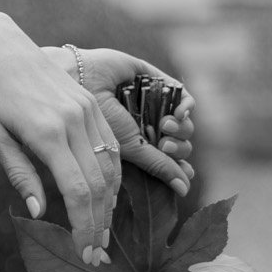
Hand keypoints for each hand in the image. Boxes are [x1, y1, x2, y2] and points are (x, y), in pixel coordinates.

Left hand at [0, 16, 127, 262]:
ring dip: (111, 202)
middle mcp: (74, 120)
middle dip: (100, 222)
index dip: (84, 226)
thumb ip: (21, 175)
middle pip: (100, 183)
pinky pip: (111, 144)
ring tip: (102, 231)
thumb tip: (42, 213)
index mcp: (47, 132)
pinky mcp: (90, 103)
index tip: (84, 251)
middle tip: (97, 252)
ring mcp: (86, 109)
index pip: (77, 191)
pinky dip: (113, 174)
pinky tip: (106, 196)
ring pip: (111, 164)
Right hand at [57, 47, 194, 194]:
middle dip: (178, 148)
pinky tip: (179, 113)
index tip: (186, 174)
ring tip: (165, 126)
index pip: (165, 162)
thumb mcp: (128, 147)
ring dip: (181, 129)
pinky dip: (188, 107)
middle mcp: (145, 126)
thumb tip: (183, 190)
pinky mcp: (159, 82)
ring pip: (183, 124)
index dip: (178, 168)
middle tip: (164, 145)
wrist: (84, 81)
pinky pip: (186, 98)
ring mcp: (153, 104)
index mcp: (135, 146)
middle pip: (177, 144)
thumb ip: (157, 166)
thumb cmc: (97, 119)